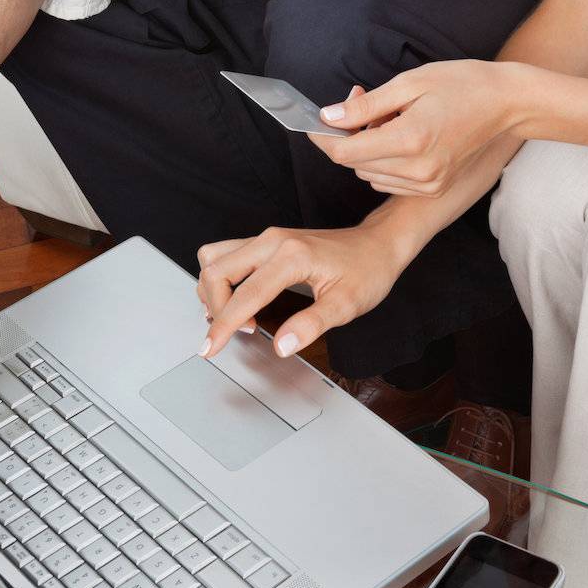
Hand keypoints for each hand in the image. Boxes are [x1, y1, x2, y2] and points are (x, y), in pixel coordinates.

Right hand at [196, 218, 407, 360]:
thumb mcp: (347, 304)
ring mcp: (268, 238)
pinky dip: (220, 278)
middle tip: (233, 335)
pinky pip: (226, 254)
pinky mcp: (267, 241)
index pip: (245, 294)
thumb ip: (312, 325)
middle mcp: (273, 240)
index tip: (209, 350)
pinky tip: (236, 301)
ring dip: (214, 290)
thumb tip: (281, 345)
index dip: (223, 326)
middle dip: (215, 307)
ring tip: (234, 318)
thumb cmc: (367, 270)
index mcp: (292, 256)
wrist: (378, 244)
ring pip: (215, 257)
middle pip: (217, 270)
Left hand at [307, 59, 523, 196]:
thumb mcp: (409, 82)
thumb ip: (366, 105)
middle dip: (347, 135)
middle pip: (355, 164)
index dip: (323, 137)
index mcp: (411, 140)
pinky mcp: (435, 188)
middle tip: (359, 99)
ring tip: (386, 116)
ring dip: (365, 148)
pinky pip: (389, 180)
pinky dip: (383, 160)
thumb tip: (328, 117)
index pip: (346, 152)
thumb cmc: (461, 83)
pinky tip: (399, 134)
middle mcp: (419, 170)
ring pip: (370, 173)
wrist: (507, 103)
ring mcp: (429, 183)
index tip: (313, 122)